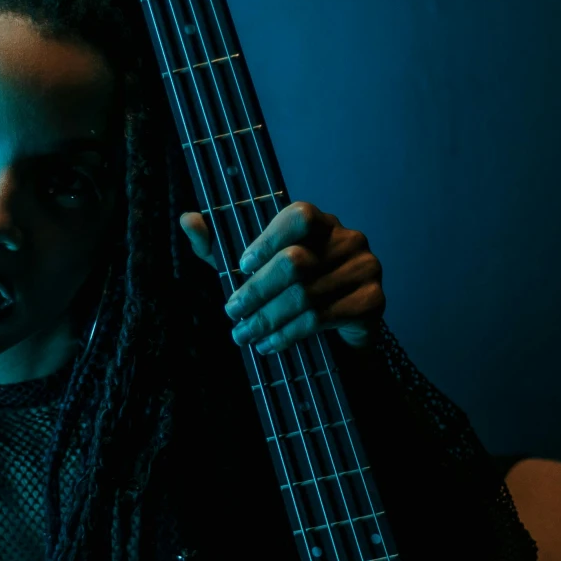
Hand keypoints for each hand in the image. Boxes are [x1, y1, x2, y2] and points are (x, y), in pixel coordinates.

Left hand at [181, 200, 384, 353]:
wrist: (337, 334)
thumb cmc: (289, 292)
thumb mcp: (249, 269)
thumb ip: (218, 245)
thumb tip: (188, 219)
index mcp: (320, 222)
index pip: (299, 216)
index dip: (268, 239)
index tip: (240, 266)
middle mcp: (348, 239)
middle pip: (296, 261)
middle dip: (257, 291)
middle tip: (232, 313)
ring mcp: (365, 268)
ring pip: (306, 295)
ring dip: (268, 320)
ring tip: (244, 336)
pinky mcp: (372, 301)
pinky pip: (324, 318)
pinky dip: (290, 334)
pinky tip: (270, 344)